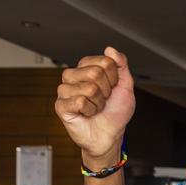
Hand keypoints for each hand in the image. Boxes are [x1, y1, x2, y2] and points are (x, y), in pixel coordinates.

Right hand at [54, 47, 134, 167]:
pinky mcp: (61, 105)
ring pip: (89, 88)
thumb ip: (121, 65)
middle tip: (104, 99)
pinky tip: (87, 113)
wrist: (110, 135)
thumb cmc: (115, 112)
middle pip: (95, 72)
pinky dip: (90, 110)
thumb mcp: (125, 86)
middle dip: (107, 90)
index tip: (113, 88)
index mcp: (87, 68)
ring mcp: (65, 90)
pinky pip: (80, 101)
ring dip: (99, 102)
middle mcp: (73, 76)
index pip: (105, 61)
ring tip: (95, 107)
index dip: (114, 77)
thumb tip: (110, 49)